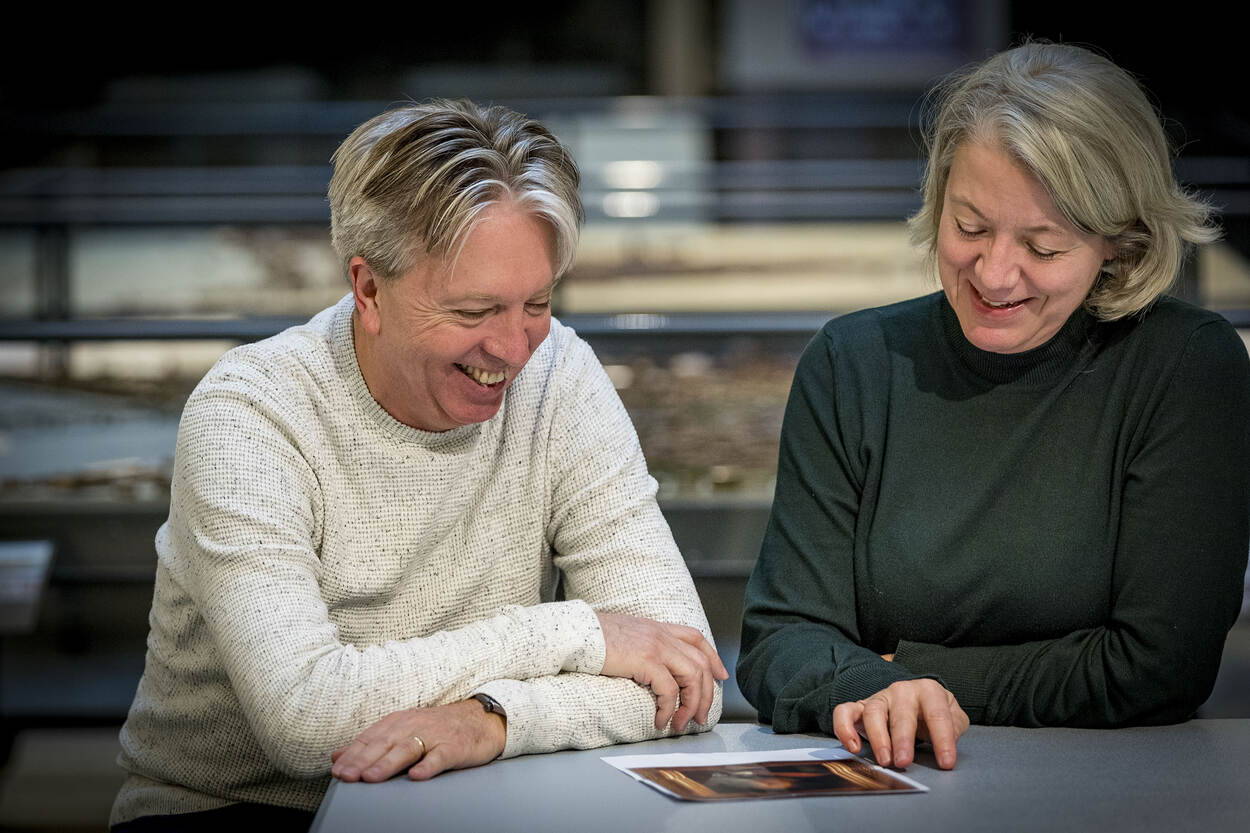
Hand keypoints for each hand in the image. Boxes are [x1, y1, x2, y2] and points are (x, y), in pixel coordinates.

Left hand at [330, 699, 506, 781]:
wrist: (479, 720)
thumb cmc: (436, 728)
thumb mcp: (401, 731)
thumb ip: (369, 743)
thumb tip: (338, 756)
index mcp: (397, 723)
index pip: (369, 739)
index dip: (352, 755)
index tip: (337, 771)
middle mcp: (413, 726)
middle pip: (384, 744)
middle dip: (363, 761)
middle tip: (348, 776)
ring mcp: (434, 735)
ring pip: (407, 749)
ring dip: (388, 763)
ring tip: (372, 777)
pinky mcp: (454, 746)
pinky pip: (440, 756)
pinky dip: (428, 765)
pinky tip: (417, 776)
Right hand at [596, 612, 728, 730]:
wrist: (576, 633)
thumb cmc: (592, 638)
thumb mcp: (625, 637)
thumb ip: (641, 646)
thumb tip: (648, 669)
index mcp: (657, 628)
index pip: (696, 638)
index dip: (712, 657)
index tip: (720, 676)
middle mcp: (661, 634)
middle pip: (700, 662)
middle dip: (706, 693)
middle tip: (700, 716)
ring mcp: (656, 645)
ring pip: (692, 676)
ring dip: (692, 704)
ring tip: (682, 723)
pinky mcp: (647, 660)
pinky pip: (669, 690)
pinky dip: (669, 709)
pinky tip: (660, 720)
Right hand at [832, 679, 967, 769]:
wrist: (915, 700)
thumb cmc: (933, 712)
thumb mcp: (954, 716)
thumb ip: (955, 726)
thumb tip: (948, 742)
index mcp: (928, 691)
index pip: (937, 714)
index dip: (943, 739)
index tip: (945, 762)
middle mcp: (902, 690)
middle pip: (902, 713)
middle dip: (902, 739)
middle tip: (904, 762)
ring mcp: (880, 697)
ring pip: (873, 712)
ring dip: (877, 738)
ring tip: (885, 760)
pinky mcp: (861, 707)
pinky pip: (845, 712)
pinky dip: (844, 728)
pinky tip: (853, 747)